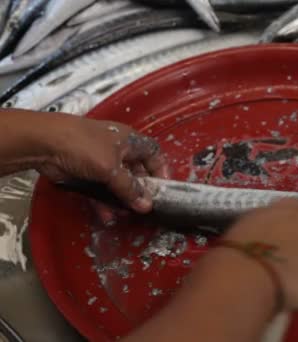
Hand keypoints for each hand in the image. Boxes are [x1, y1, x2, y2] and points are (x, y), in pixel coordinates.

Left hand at [36, 113, 168, 223]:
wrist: (44, 143)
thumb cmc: (84, 147)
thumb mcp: (111, 168)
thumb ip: (130, 188)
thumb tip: (147, 206)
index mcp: (129, 140)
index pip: (153, 153)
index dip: (161, 169)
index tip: (163, 188)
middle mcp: (118, 150)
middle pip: (136, 171)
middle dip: (140, 190)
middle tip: (144, 207)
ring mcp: (101, 162)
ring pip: (118, 184)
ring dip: (122, 199)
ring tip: (126, 215)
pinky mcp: (86, 173)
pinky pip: (101, 190)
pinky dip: (104, 202)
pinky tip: (107, 216)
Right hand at [224, 198, 297, 310]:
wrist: (246, 277)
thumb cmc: (240, 246)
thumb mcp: (251, 221)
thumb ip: (270, 220)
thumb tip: (274, 229)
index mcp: (296, 209)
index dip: (292, 226)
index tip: (282, 238)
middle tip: (286, 261)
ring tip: (289, 282)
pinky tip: (293, 296)